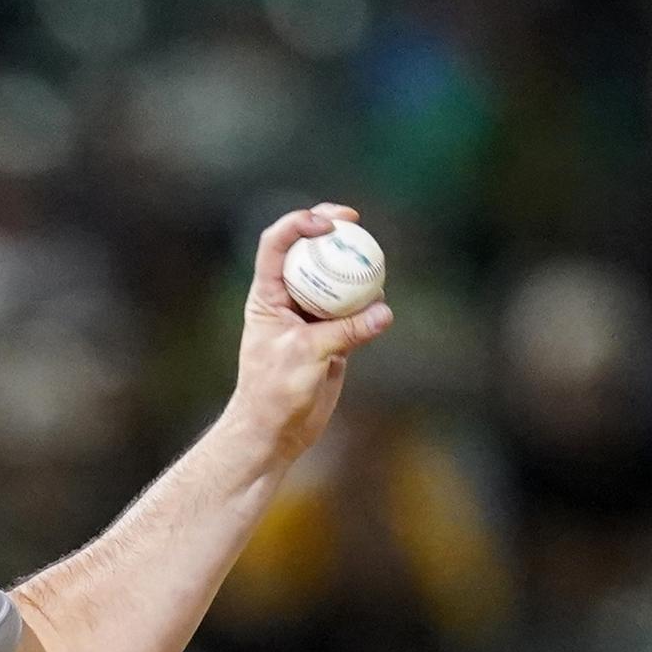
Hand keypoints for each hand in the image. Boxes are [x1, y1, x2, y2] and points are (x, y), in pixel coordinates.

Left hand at [230, 205, 396, 473]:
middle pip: (308, 252)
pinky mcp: (331, 337)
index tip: (325, 225)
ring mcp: (310, 316)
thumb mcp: (306, 355)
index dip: (297, 224)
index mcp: (267, 295)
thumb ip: (345, 331)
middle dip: (329, 229)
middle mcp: (287, 299)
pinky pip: (353, 311)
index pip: (276, 245)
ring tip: (374, 260)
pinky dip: (368, 305)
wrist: (275, 431)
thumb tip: (384, 310)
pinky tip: (382, 304)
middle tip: (353, 220)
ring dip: (353, 267)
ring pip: (334, 280)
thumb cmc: (274, 392)